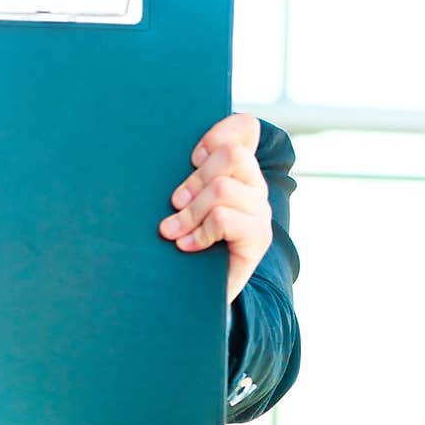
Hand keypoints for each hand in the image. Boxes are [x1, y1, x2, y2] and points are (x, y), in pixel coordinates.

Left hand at [158, 113, 271, 304]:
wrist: (198, 296)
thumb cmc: (184, 242)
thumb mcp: (181, 204)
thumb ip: (183, 177)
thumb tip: (164, 150)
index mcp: (239, 170)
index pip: (245, 128)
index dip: (218, 133)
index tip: (192, 158)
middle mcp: (255, 186)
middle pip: (232, 155)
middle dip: (195, 179)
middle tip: (175, 203)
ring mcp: (260, 213)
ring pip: (223, 189)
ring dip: (190, 212)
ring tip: (172, 230)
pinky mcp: (258, 239)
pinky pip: (223, 219)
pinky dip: (198, 232)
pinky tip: (186, 246)